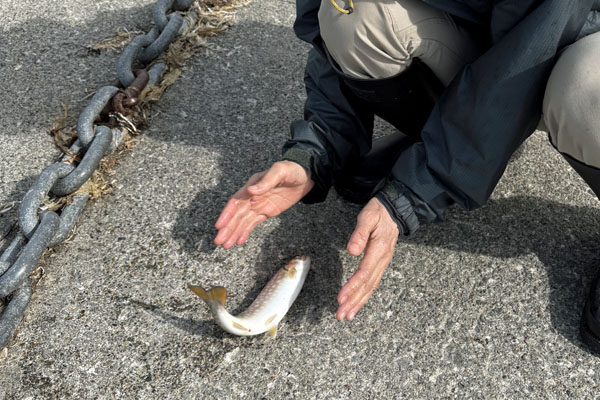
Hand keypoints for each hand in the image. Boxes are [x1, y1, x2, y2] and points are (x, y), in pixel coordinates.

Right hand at [214, 161, 313, 248]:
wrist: (305, 176)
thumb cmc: (291, 170)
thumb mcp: (280, 171)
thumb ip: (266, 181)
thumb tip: (250, 190)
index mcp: (252, 185)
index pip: (236, 202)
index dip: (227, 214)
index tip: (219, 225)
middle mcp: (252, 196)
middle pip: (236, 215)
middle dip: (227, 228)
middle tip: (219, 241)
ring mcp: (258, 205)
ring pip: (243, 221)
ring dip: (234, 233)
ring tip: (226, 245)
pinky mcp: (266, 212)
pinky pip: (253, 223)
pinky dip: (245, 232)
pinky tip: (239, 241)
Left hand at [337, 197, 398, 320]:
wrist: (394, 210)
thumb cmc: (378, 213)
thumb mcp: (368, 217)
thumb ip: (359, 233)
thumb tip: (351, 251)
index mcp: (379, 250)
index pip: (364, 273)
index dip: (352, 287)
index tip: (341, 298)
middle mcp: (382, 261)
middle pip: (367, 285)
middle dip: (353, 302)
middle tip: (340, 315)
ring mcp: (383, 264)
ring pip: (370, 288)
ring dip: (358, 303)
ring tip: (346, 316)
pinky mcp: (380, 265)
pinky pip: (372, 284)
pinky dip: (364, 296)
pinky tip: (356, 305)